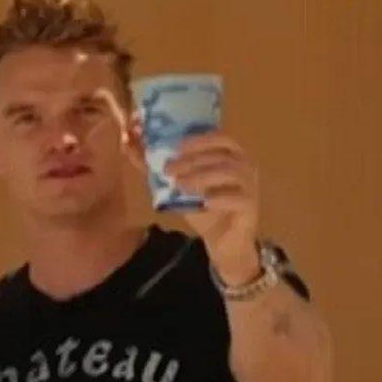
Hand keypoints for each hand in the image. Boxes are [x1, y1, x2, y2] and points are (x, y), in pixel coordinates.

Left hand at [164, 130, 260, 284]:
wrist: (223, 243)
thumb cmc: (205, 212)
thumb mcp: (180, 190)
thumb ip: (159, 169)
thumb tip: (130, 147)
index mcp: (230, 156)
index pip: (219, 137)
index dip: (198, 139)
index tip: (175, 147)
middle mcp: (245, 166)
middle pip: (221, 154)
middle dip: (192, 160)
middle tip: (169, 169)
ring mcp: (251, 186)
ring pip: (230, 172)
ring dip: (203, 176)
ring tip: (181, 185)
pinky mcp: (251, 207)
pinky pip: (238, 198)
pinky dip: (219, 198)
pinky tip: (204, 203)